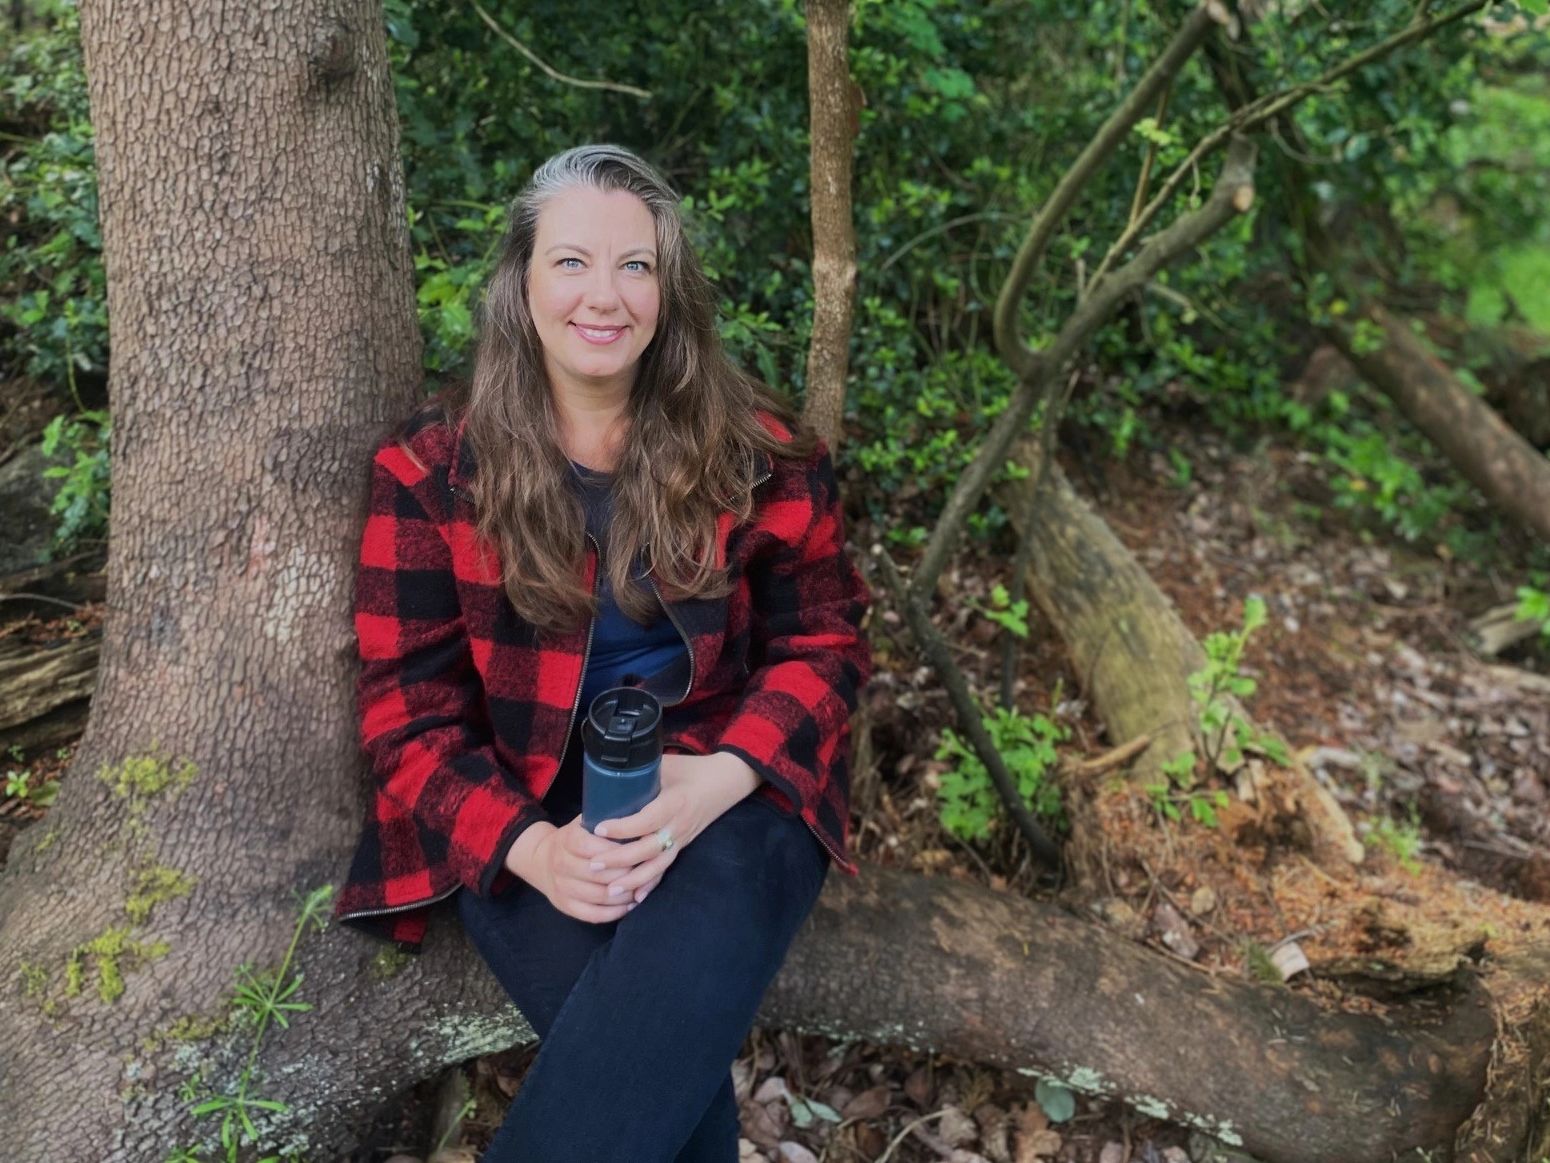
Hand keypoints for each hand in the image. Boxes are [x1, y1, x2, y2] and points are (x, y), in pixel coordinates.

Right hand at [506, 817, 645, 923]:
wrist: (540, 859)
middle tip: (646, 871)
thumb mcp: (584, 822)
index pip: (592, 847)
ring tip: (641, 888)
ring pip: (599, 896)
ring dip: (625, 895)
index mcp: (567, 840)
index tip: (637, 849)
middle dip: (627, 874)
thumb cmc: (575, 838)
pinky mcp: (564, 906)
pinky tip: (630, 904)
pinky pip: (593, 915)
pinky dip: (615, 912)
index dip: (617, 851)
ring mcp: (562, 887)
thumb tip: (640, 809)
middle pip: (600, 874)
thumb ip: (606, 819)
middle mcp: (561, 864)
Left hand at [588, 752, 759, 903]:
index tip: (598, 829)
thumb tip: (608, 772)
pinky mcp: (682, 846)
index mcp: (674, 802)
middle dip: (620, 859)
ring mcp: (681, 839)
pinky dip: (651, 884)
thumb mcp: (666, 764)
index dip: (623, 827)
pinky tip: (635, 898)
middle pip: (649, 849)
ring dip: (634, 879)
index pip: (647, 820)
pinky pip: (666, 869)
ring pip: (657, 865)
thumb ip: (640, 771)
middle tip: (593, 864)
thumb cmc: (692, 770)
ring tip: (610, 889)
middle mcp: (678, 825)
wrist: (724, 782)